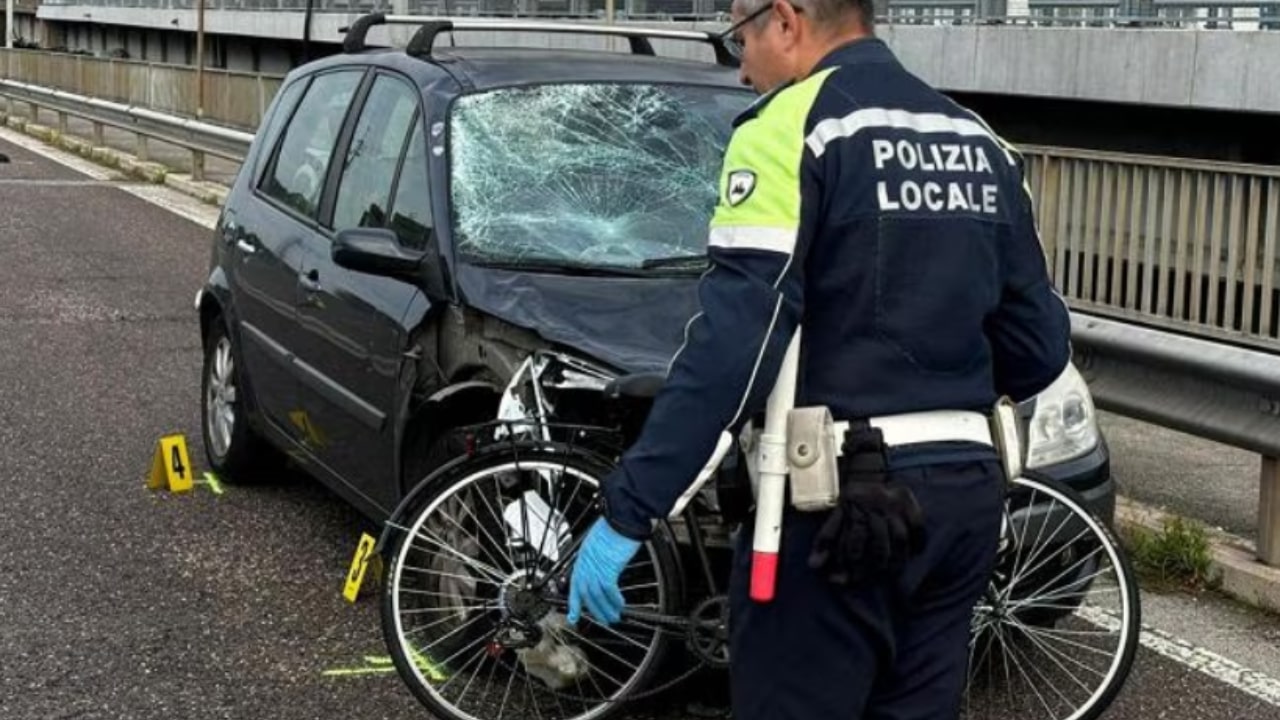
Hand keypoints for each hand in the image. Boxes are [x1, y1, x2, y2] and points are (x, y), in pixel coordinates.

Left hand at [567, 517, 641, 625]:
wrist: (621, 519)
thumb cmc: (614, 526)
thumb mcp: (600, 541)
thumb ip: (599, 556)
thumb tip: (606, 566)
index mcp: (583, 557)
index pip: (575, 584)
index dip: (574, 602)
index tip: (573, 615)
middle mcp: (586, 564)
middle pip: (585, 593)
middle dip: (593, 610)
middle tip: (602, 620)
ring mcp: (595, 567)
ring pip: (596, 595)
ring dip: (605, 609)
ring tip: (614, 617)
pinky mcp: (608, 569)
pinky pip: (609, 590)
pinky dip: (615, 600)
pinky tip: (621, 605)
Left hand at [808, 482, 925, 584]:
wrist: (868, 467)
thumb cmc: (851, 499)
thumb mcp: (836, 513)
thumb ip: (826, 539)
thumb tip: (813, 565)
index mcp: (853, 506)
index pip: (854, 538)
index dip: (850, 559)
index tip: (845, 578)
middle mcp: (874, 504)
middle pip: (878, 540)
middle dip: (873, 563)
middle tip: (870, 578)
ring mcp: (894, 504)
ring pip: (899, 536)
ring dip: (896, 558)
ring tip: (891, 573)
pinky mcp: (909, 502)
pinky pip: (918, 524)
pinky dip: (918, 540)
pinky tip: (915, 553)